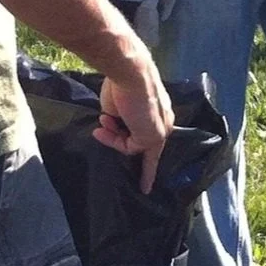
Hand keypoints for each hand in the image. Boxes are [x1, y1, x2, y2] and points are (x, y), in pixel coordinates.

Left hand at [92, 49, 173, 193]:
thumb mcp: (152, 132)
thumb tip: (129, 147)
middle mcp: (148, 124)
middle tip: (111, 141)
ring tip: (105, 125)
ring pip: (120, 138)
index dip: (148, 175)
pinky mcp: (115, 109)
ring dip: (111, 135)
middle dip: (124, 147)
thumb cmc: (144, 104)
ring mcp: (131, 117)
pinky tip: (103, 120)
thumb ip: (143, 147)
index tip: (145, 190)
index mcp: (162, 129)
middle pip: (135, 146)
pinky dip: (106, 127)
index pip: (154, 158)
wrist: (128, 74)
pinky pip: (110, 128)